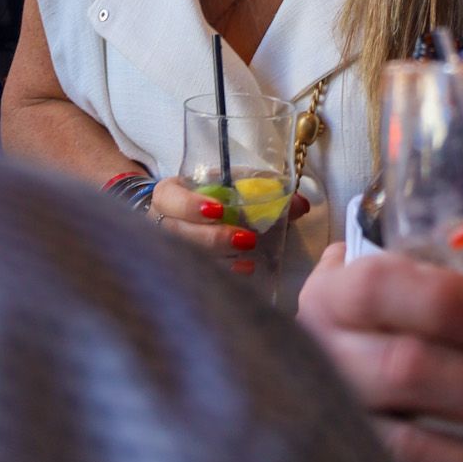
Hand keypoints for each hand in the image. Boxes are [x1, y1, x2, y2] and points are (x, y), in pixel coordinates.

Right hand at [149, 176, 309, 277]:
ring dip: (218, 257)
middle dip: (213, 237)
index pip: (169, 198)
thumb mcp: (230, 186)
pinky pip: (197, 275)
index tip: (218, 210)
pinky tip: (243, 270)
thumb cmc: (210, 197)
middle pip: (177, 233)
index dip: (190, 205)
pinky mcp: (179, 269)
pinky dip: (223, 272)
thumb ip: (262, 191)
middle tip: (246, 238)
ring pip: (186, 257)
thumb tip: (301, 204)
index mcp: (168, 195)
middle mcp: (161, 223)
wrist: (188, 217)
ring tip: (248, 256)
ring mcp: (167, 249)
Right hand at [297, 246, 462, 461]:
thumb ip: (436, 271)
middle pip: (404, 372)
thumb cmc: (381, 323)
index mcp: (334, 299)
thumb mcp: (392, 287)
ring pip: (409, 454)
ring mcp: (334, 430)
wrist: (326, 382)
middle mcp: (325, 362)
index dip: (438, 300)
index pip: (376, 289)